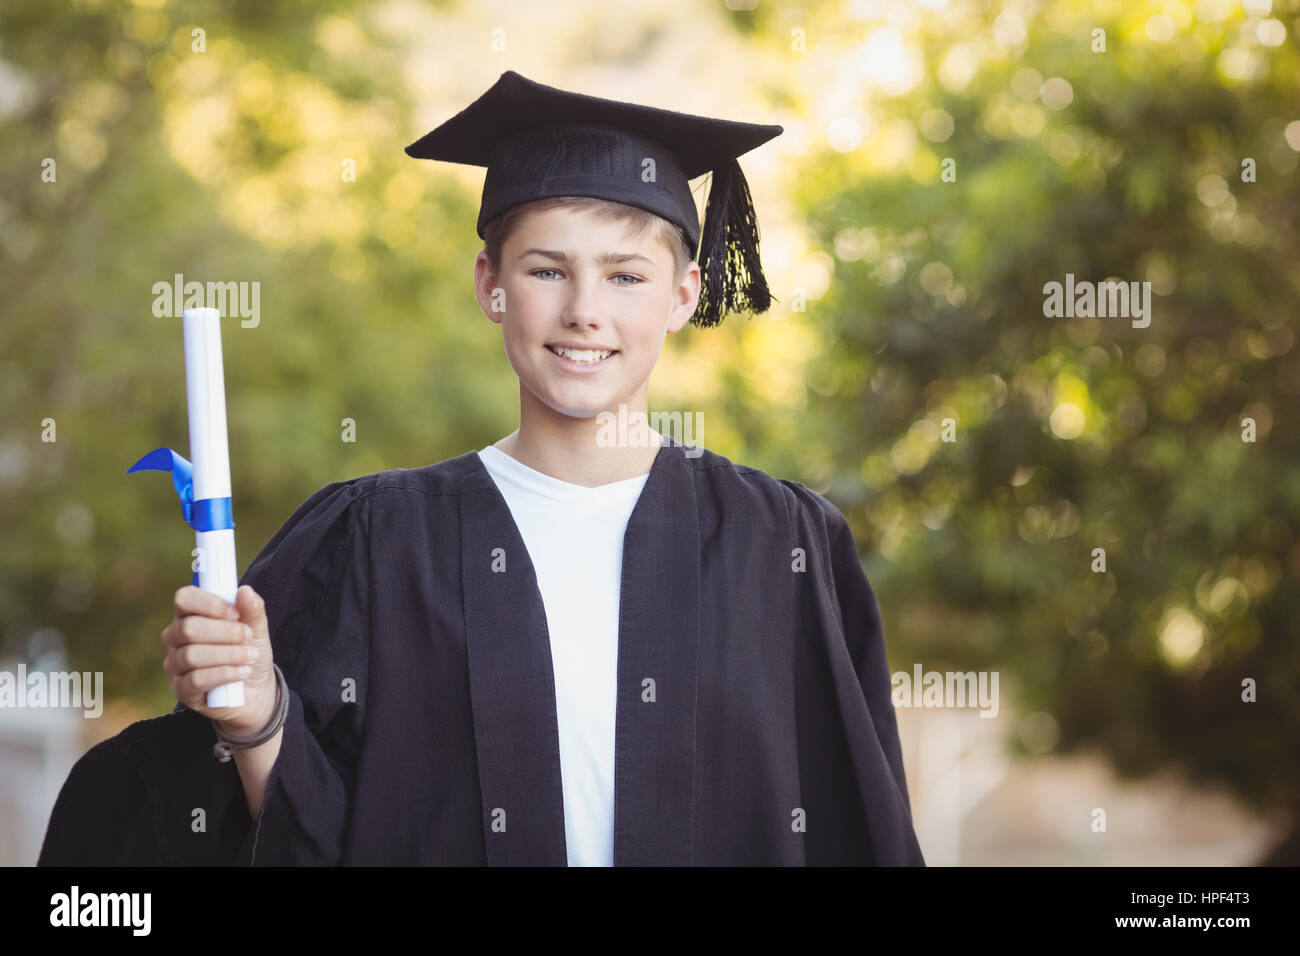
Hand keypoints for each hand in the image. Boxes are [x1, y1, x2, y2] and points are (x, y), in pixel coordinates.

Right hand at [161, 584, 276, 736]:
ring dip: (228, 655)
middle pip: (188, 628)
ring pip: (191, 655)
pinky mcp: (182, 690)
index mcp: (190, 615)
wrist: (256, 690)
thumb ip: (252, 609)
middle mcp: (175, 637)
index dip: (209, 603)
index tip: (235, 612)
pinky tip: (243, 673)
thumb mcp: (257, 628)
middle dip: (225, 632)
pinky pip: (196, 680)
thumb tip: (245, 591)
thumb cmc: (250, 651)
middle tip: (248, 637)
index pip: (184, 598)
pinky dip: (225, 674)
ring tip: (251, 656)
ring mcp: (175, 664)